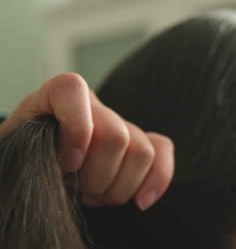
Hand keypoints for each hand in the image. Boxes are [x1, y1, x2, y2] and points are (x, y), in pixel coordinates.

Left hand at [0, 73, 173, 209]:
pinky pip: (162, 152)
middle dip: (97, 176)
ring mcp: (122, 125)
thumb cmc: (27, 161)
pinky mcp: (141, 144)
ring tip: (94, 193)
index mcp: (56, 97)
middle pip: (116, 136)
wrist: (43, 171)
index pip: (73, 90)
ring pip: (141, 153)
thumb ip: (32, 151)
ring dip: (117, 187)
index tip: (67, 165)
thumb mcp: (18, 152)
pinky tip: (141, 201)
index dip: (76, 130)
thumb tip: (69, 163)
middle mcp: (94, 107)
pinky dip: (157, 179)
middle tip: (77, 188)